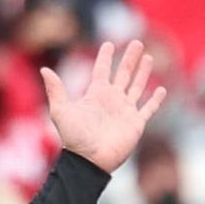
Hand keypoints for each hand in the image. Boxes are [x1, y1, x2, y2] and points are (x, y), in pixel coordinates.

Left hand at [42, 40, 166, 175]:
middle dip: (130, 58)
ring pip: (137, 86)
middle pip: (123, 73)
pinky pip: (148, 109)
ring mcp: (125, 111)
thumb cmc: (75, 139)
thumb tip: (44, 70)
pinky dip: (155, 100)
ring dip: (143, 72)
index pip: (101, 70)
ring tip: (148, 57)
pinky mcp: (136, 123)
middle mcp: (112, 100)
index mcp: (96, 95)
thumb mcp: (61, 111)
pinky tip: (161, 89)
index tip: (108, 44)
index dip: (105, 57)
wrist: (89, 161)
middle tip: (136, 42)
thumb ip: (55, 90)